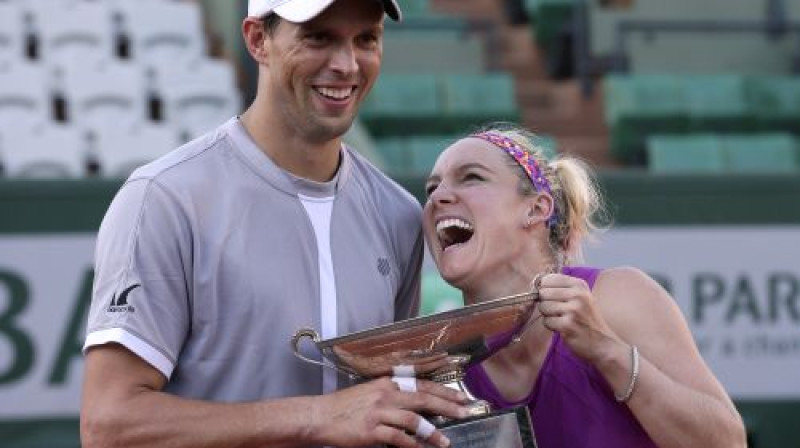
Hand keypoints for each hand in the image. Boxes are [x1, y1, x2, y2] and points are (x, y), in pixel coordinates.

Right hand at [310, 377, 469, 447]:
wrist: (319, 416)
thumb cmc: (343, 407)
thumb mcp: (369, 392)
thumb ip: (391, 396)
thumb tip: (414, 404)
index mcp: (386, 383)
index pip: (421, 385)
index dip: (443, 391)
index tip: (460, 396)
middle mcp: (385, 395)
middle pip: (423, 398)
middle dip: (447, 406)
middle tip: (464, 412)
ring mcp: (378, 413)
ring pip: (414, 420)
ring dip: (432, 432)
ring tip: (445, 441)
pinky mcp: (372, 431)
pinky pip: (398, 439)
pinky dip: (412, 446)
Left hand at [536, 273, 618, 362]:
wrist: (602, 343)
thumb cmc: (587, 319)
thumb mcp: (581, 297)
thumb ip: (561, 288)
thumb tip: (537, 283)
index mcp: (580, 285)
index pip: (549, 279)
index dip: (545, 289)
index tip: (553, 297)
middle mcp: (578, 295)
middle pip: (543, 293)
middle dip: (546, 303)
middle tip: (559, 311)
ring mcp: (573, 310)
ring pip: (543, 307)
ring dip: (549, 315)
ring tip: (563, 319)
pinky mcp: (567, 325)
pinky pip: (546, 321)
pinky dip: (551, 326)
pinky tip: (563, 328)